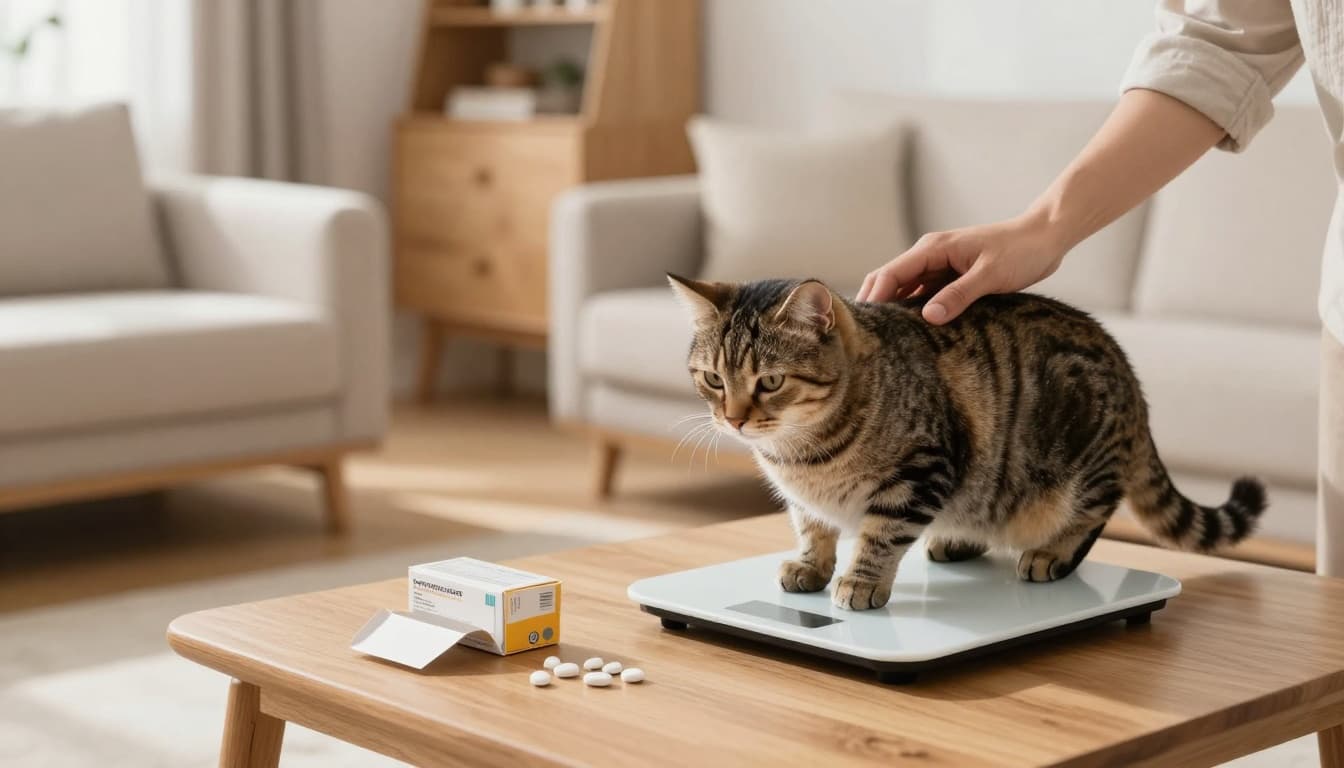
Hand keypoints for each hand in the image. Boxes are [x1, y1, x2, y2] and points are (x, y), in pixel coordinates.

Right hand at [856, 212, 1068, 323]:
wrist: (1045, 238)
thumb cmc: (1021, 250)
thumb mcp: (991, 275)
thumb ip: (959, 294)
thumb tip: (929, 316)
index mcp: (933, 249)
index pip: (891, 273)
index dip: (874, 298)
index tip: (864, 325)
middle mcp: (931, 256)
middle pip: (890, 280)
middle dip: (876, 304)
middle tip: (866, 336)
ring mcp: (940, 267)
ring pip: (905, 289)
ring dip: (895, 309)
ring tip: (884, 338)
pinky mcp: (951, 278)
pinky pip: (925, 295)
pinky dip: (915, 310)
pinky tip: (913, 330)